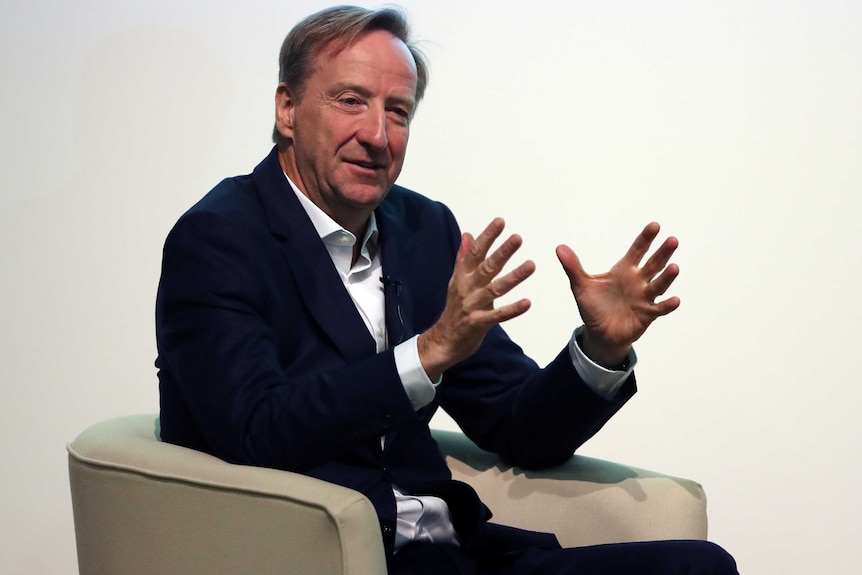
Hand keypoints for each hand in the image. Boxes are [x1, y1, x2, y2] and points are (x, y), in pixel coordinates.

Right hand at [418, 218, 534, 379]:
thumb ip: (463, 258)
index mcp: (462, 277)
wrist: (443, 341)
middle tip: (518, 238)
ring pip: (494, 289)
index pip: (475, 252)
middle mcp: (467, 288)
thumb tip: (468, 234)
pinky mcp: (478, 324)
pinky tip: (527, 303)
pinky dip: (512, 310)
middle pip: (486, 267)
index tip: (500, 222)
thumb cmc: (454, 309)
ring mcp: (472, 306)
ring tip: (531, 265)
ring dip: (513, 277)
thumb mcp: (456, 281)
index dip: (487, 237)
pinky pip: (497, 316)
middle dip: (502, 252)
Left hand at [556, 222, 679, 367]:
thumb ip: (573, 267)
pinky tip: (675, 300)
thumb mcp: (581, 286)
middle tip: (672, 240)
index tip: (655, 226)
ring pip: (658, 285)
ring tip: (674, 267)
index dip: (645, 239)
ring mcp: (644, 298)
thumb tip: (559, 247)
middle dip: (663, 253)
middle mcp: (638, 281)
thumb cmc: (593, 307)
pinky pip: (659, 309)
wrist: (599, 334)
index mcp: (624, 270)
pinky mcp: (647, 315)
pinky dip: (667, 305)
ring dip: (667, 277)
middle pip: (653, 264)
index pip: (637, 251)